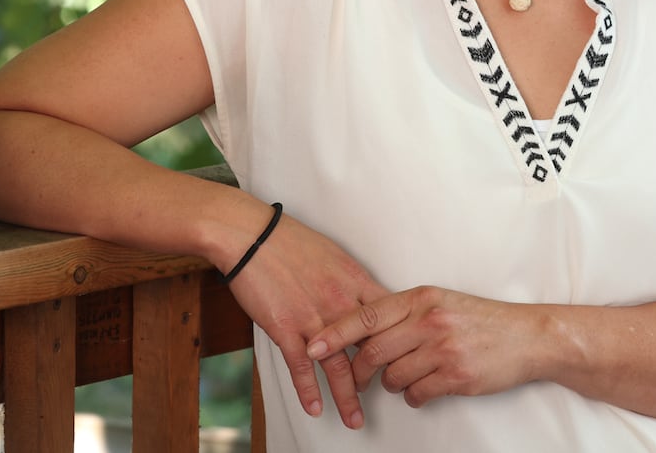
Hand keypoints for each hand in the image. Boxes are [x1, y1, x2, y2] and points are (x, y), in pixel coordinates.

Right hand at [226, 212, 388, 428]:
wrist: (251, 235)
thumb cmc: (290, 240)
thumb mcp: (333, 254)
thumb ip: (352, 281)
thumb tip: (367, 299)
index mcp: (354, 280)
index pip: (388, 318)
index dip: (398, 341)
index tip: (404, 358)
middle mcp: (339, 300)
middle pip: (368, 347)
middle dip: (380, 376)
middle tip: (388, 396)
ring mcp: (312, 316)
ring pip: (337, 365)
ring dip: (347, 396)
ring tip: (355, 419)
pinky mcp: (284, 326)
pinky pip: (300, 365)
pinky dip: (307, 390)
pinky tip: (315, 407)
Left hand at [306, 286, 539, 408]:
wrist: (527, 336)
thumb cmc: (480, 320)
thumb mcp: (440, 303)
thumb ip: (406, 313)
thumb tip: (365, 331)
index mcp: (421, 298)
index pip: (366, 315)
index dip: (335, 334)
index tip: (312, 346)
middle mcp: (429, 320)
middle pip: (373, 351)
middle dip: (361, 370)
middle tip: (362, 377)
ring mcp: (443, 349)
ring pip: (392, 377)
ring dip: (393, 384)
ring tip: (411, 375)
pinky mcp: (456, 376)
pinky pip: (415, 394)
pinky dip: (415, 396)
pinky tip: (428, 386)